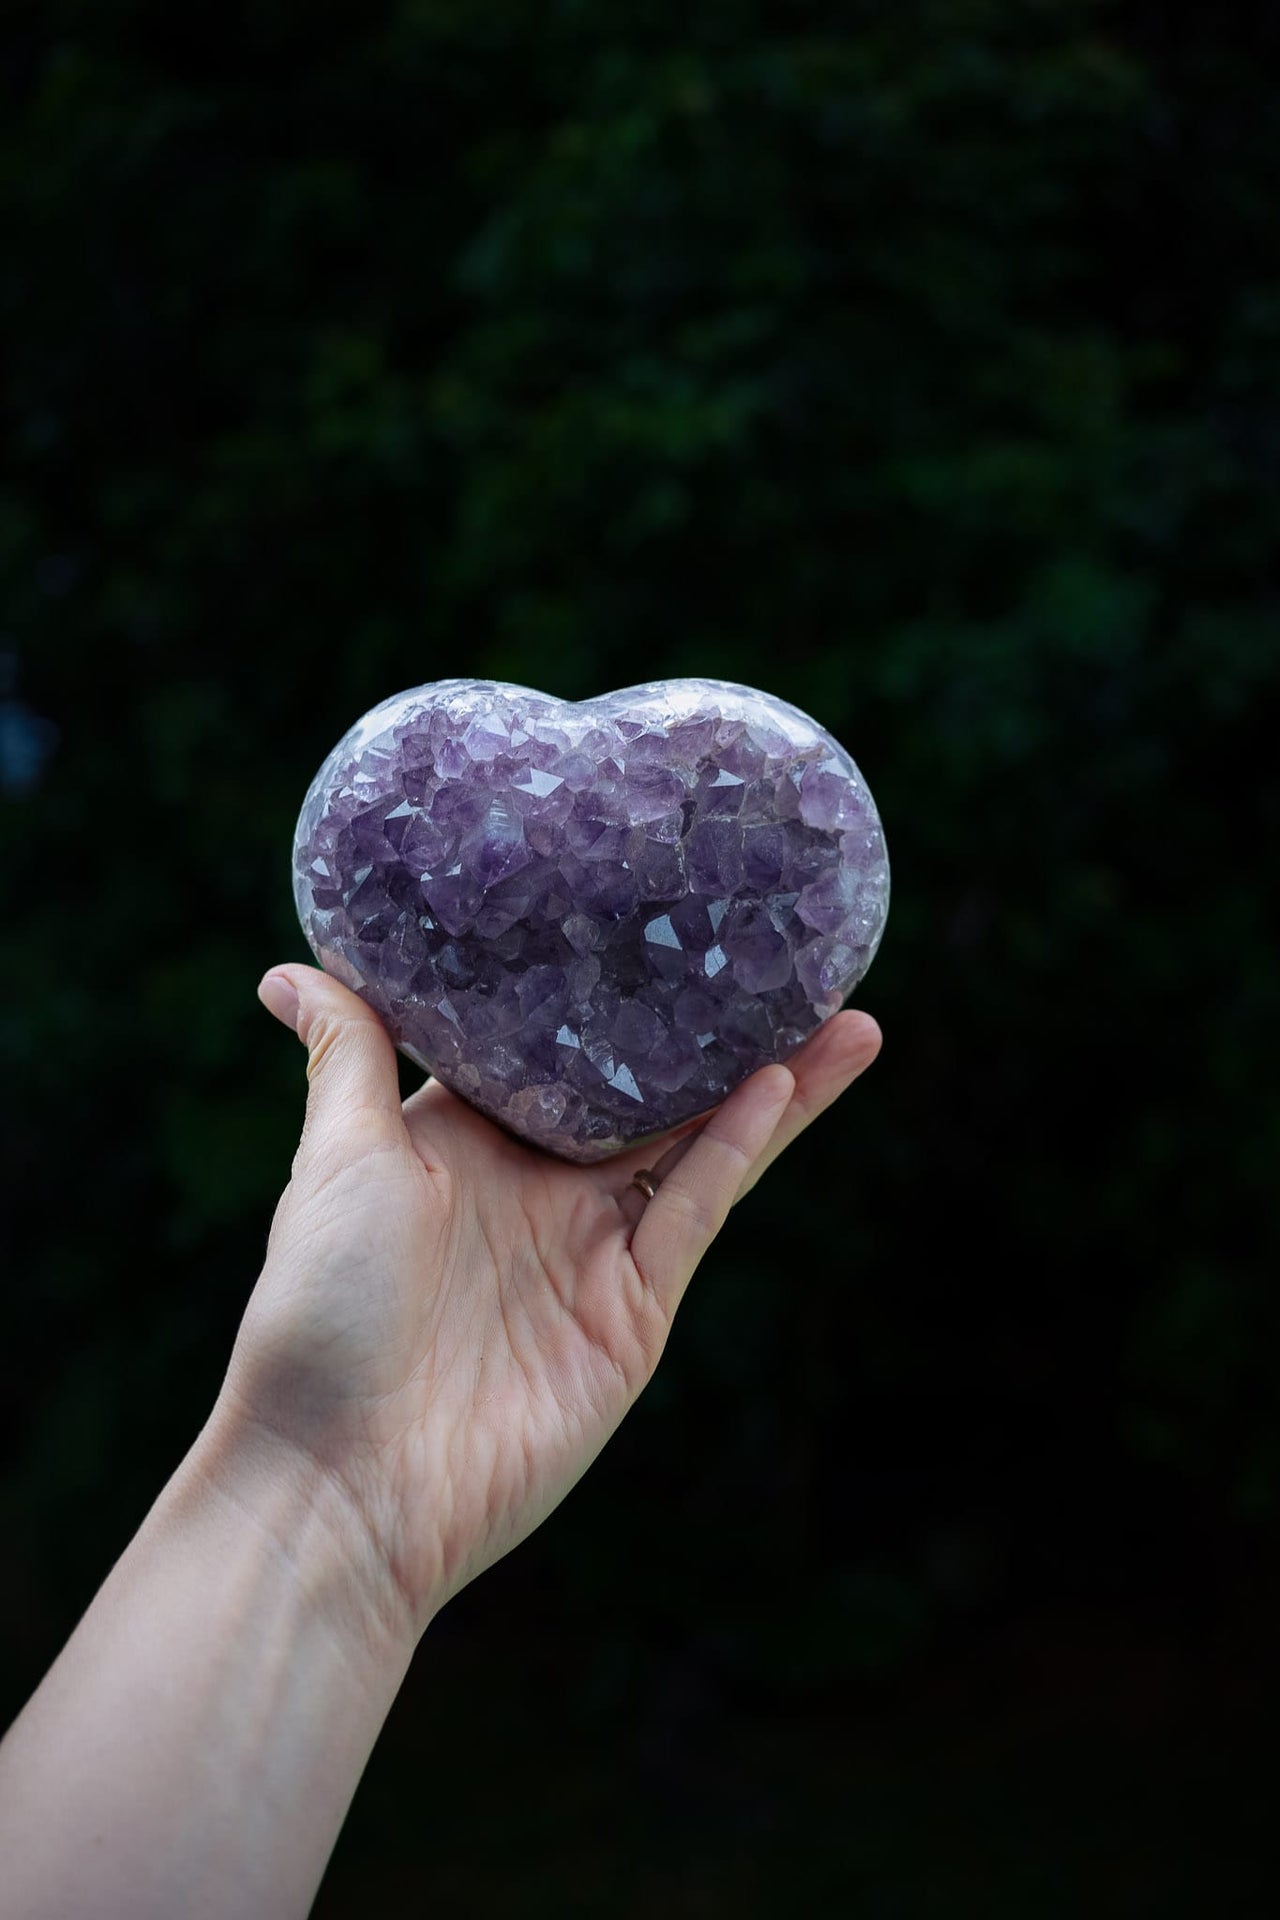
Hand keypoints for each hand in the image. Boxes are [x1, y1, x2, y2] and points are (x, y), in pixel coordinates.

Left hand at [219, 965, 880, 1643]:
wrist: (347, 1482)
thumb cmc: (322, 1313)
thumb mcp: (337, 1158)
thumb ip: (350, 1057)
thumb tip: (287, 970)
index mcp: (467, 1139)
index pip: (558, 1042)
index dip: (612, 985)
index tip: (664, 914)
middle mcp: (539, 1186)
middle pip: (651, 1089)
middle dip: (720, 1029)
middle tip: (789, 954)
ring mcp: (592, 1251)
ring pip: (700, 1144)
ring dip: (772, 1083)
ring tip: (843, 1012)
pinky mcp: (633, 1313)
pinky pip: (695, 1212)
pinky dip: (738, 1148)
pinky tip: (783, 1083)